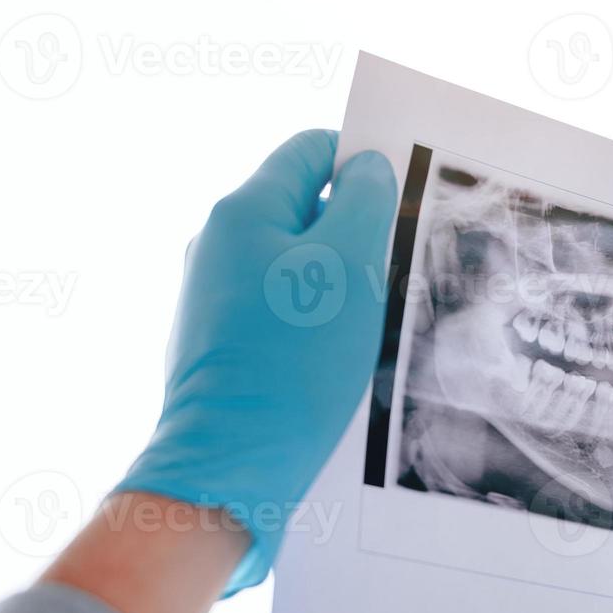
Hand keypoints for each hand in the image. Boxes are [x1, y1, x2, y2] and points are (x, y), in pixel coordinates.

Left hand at [115, 130, 396, 594]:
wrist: (232, 462)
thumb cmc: (295, 360)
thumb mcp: (350, 264)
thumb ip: (365, 201)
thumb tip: (368, 169)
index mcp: (244, 210)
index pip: (311, 151)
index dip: (362, 161)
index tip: (401, 193)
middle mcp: (217, 244)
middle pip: (302, 207)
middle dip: (354, 228)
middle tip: (395, 261)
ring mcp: (211, 295)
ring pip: (293, 262)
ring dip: (337, 280)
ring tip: (371, 317)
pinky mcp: (216, 342)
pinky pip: (276, 309)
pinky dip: (311, 319)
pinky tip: (336, 355)